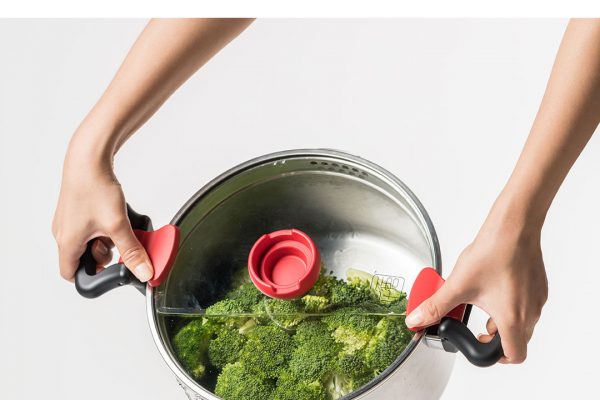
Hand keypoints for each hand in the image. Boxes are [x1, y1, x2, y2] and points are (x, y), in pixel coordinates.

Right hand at [52, 131, 153, 282]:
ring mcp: (70, 220)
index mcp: (67, 243)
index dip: (92, 277)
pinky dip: (107, 224)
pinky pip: (93, 226)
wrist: (88, 158)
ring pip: (92, 241)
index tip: (111, 270)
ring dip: (108, 237)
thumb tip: (143, 272)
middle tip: (119, 241)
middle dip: (106, 253)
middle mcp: (64, 233)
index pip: (71, 275)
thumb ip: (132, 252)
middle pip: (86, 258)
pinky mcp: (78, 209)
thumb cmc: (94, 187)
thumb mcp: (118, 225)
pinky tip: (117, 213)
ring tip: (118, 224)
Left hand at [405, 205, 547, 363]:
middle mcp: (530, 312)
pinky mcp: (538, 286)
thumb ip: (436, 306)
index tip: (479, 344)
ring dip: (502, 320)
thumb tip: (417, 320)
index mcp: (513, 319)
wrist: (514, 228)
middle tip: (476, 324)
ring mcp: (537, 299)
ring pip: (522, 322)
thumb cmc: (493, 253)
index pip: (513, 355)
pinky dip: (511, 304)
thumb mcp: (457, 285)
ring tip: (481, 301)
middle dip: (494, 337)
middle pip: (517, 340)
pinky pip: (526, 305)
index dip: (495, 357)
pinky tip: (494, 286)